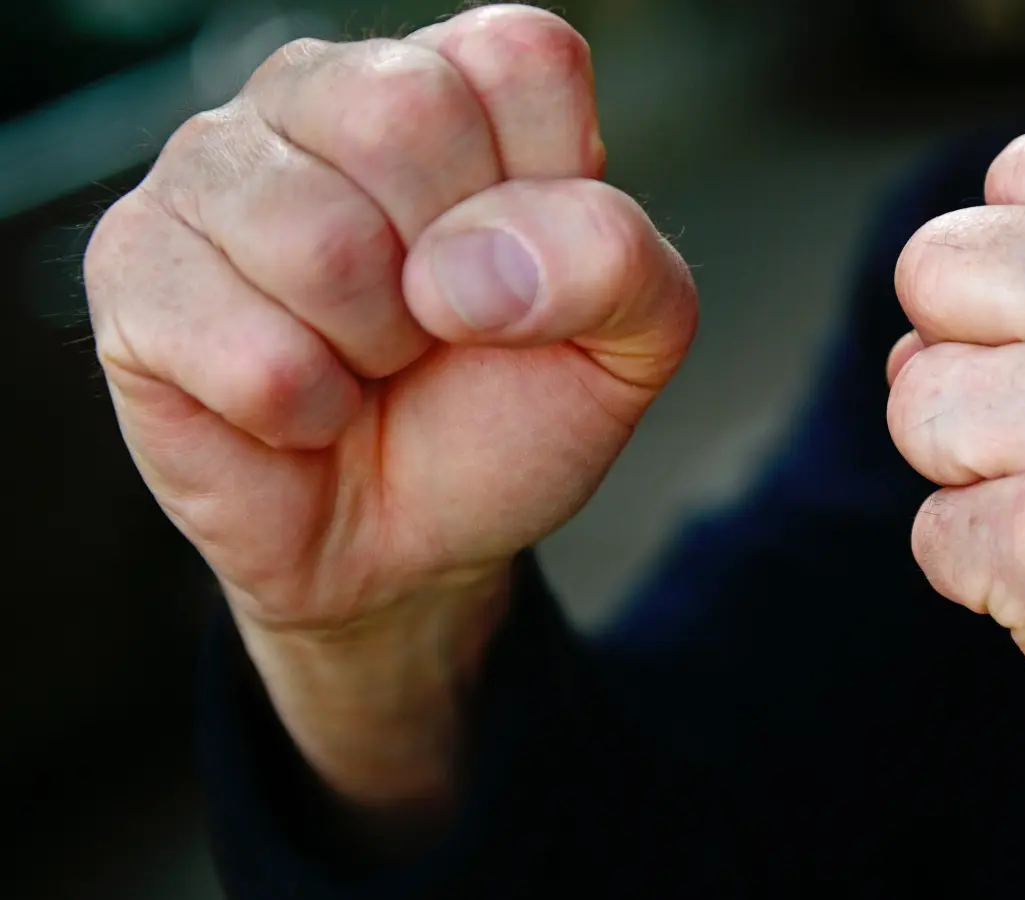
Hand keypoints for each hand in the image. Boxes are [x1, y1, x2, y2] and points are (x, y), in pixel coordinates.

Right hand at [85, 5, 695, 813]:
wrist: (410, 544)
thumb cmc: (504, 415)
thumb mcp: (627, 344)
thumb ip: (617, 262)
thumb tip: (464, 262)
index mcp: (455, 81)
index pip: (519, 58)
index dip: (549, 196)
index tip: (527, 272)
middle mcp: (322, 89)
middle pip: (403, 115)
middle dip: (453, 276)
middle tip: (437, 325)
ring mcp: (211, 165)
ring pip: (318, 241)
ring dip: (373, 351)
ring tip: (366, 362)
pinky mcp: (133, 262)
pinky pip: (248, 352)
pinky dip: (304, 414)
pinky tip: (300, 407)